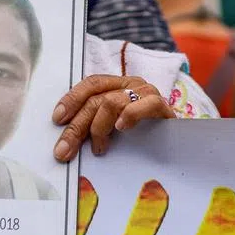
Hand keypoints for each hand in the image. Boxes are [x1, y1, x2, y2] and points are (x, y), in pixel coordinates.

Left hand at [52, 76, 173, 160]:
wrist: (176, 143)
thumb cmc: (142, 136)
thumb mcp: (112, 128)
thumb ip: (94, 125)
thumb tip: (66, 141)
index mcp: (117, 84)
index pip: (91, 84)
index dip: (72, 99)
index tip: (57, 119)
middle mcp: (131, 84)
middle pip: (96, 99)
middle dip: (76, 127)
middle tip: (64, 150)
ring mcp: (147, 92)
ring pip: (112, 102)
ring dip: (99, 128)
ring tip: (99, 148)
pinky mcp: (162, 106)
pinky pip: (144, 104)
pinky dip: (130, 115)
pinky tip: (121, 128)